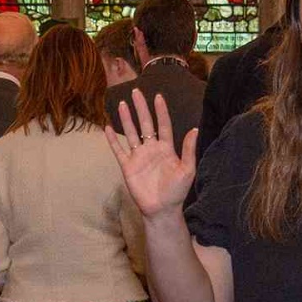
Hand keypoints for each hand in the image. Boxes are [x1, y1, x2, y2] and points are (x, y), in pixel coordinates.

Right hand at [105, 89, 197, 220]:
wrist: (162, 209)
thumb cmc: (177, 191)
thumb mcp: (187, 170)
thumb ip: (189, 150)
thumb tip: (194, 129)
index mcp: (166, 148)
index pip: (163, 125)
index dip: (161, 111)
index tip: (158, 96)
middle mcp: (151, 149)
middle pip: (145, 124)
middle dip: (141, 108)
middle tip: (136, 92)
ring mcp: (138, 156)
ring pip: (131, 133)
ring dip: (126, 119)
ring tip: (123, 104)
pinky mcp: (128, 166)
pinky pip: (118, 150)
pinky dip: (113, 140)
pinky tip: (107, 127)